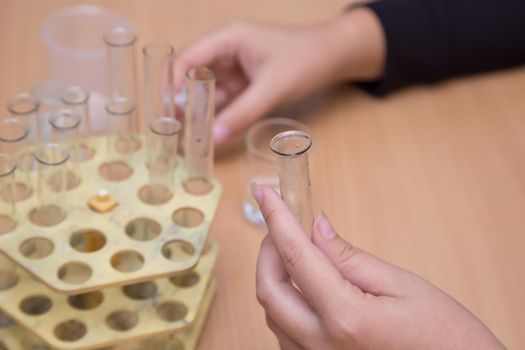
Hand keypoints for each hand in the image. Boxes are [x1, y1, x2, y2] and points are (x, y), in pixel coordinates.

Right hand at [174, 8, 384, 143]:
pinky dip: (215, 111)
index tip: (165, 111)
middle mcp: (226, 49)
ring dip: (197, 108)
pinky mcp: (244, 80)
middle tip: (171, 127)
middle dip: (181, 99)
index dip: (173, 83)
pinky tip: (207, 129)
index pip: (189, 59)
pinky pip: (223, 96)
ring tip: (184, 134)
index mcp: (228, 38)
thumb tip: (214, 138)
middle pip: (193, 74)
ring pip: (206, 88)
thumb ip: (243, 113)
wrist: (333, 57)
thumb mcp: (272, 89)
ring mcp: (235, 65)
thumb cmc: (305, 60)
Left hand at [252, 184, 504, 349]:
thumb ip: (350, 258)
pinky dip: (286, 304)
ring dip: (275, 277)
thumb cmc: (444, 336)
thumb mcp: (402, 285)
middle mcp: (321, 346)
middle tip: (282, 225)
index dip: (277, 218)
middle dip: (268, 251)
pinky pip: (285, 334)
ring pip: (273, 314)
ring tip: (295, 252)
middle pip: (269, 290)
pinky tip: (304, 288)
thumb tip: (316, 227)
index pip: (296, 257)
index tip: (265, 192)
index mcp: (346, 318)